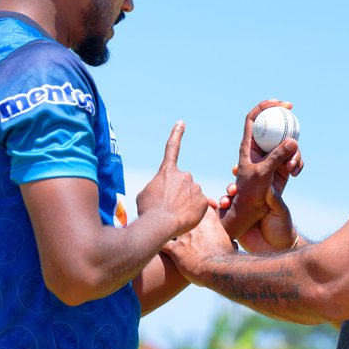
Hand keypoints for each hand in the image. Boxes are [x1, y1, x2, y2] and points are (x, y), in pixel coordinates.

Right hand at [136, 121, 207, 238]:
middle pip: (183, 184)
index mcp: (167, 172)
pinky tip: (184, 219)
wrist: (159, 225)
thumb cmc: (148, 211)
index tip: (182, 123)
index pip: (171, 149)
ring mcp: (195, 187)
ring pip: (192, 196)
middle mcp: (183, 175)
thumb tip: (164, 192)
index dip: (176, 135)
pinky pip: (199, 206)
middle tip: (169, 208)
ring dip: (185, 205)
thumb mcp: (145, 195)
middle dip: (178, 194)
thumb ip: (157, 188)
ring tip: (174, 216)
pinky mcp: (203, 200)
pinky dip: (193, 213)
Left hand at [163, 206, 235, 283]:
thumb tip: (233, 245)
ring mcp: (183, 235)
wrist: (218, 269)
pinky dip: (157, 244)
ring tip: (161, 231)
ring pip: (167, 226)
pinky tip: (154, 245)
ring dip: (165, 229)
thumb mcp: (231, 245)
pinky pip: (161, 244)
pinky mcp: (175, 249)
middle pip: (180, 213)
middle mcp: (194, 224)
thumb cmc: (226, 258)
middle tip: (174, 221)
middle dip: (176, 217)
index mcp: (209, 220)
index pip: (198, 206)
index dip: (192, 209)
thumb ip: (228, 241)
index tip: (191, 215)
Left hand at [218, 100, 302, 239]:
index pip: (253, 119)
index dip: (264, 107)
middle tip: (293, 112)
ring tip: (292, 167)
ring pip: (286, 143)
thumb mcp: (262, 173)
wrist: (253, 212)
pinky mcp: (281, 167)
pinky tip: (295, 173)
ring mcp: (272, 157)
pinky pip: (293, 158)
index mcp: (249, 145)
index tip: (277, 103)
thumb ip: (276, 157)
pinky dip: (297, 163)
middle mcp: (260, 148)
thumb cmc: (250, 194)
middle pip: (273, 126)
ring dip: (294, 151)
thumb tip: (293, 141)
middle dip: (284, 119)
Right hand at [219, 165, 295, 251]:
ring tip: (231, 192)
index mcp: (271, 187)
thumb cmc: (282, 229)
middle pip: (246, 174)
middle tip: (235, 170)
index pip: (265, 168)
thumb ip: (275, 200)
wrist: (273, 249)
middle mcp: (257, 191)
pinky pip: (226, 202)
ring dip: (230, 187)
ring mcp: (245, 200)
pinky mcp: (235, 211)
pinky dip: (223, 201)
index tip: (255, 161)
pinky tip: (222, 204)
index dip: (258, 161)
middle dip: (239, 170)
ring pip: (234, 186)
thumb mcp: (280, 212)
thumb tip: (268, 189)